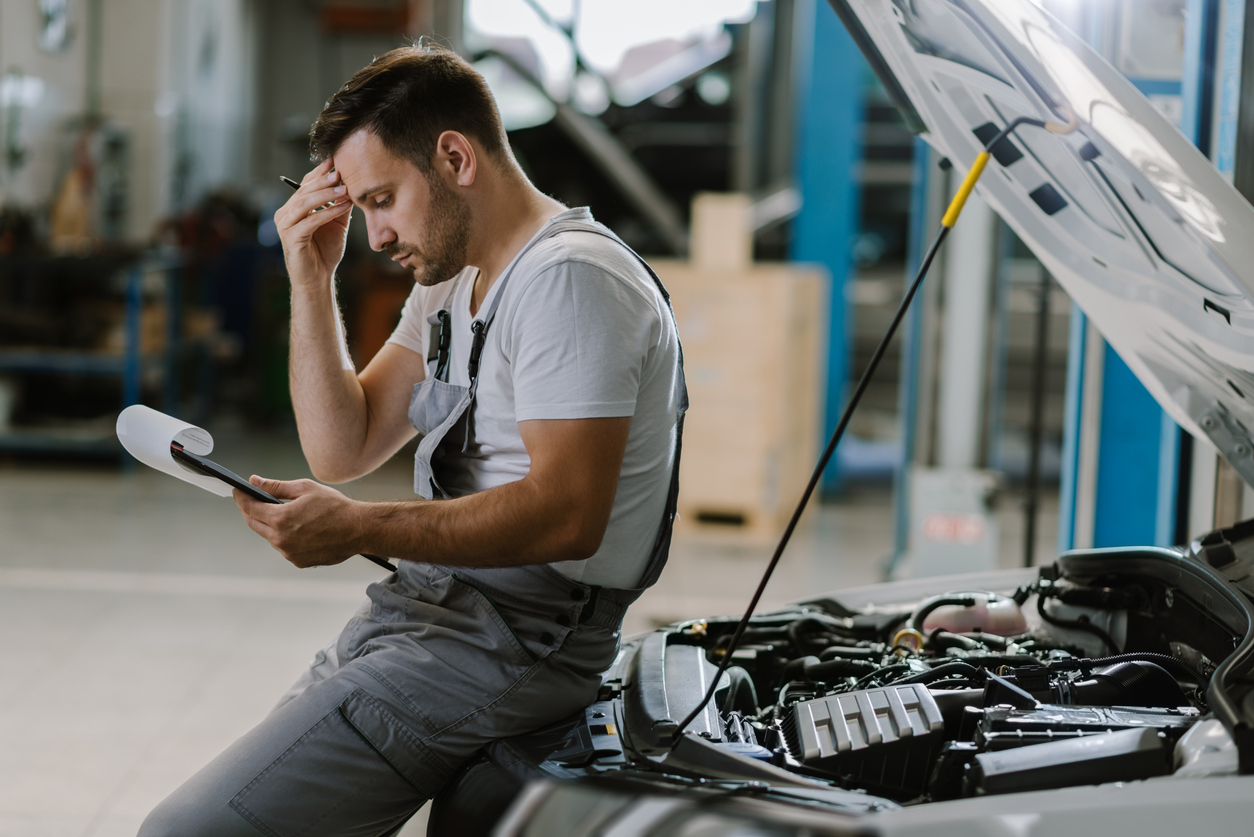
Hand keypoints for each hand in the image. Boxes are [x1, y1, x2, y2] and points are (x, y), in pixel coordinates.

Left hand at [233, 476, 362, 567]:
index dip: (241, 498)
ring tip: (285, 514)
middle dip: (251, 511)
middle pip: (254, 524)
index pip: (249, 507)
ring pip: (269, 536)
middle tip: (254, 500)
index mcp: (281, 518)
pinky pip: (283, 547)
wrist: (358, 529)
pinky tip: (300, 528)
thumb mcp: (305, 489)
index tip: (237, 492)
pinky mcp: (298, 561)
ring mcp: (289, 553)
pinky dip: (285, 537)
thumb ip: (276, 486)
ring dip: (270, 525)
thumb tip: (255, 481)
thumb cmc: (336, 507)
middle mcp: (281, 539)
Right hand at [274, 158, 352, 290]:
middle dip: (323, 180)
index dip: (319, 172)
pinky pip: (310, 221)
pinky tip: (342, 207)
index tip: (335, 160)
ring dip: (325, 194)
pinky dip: (327, 212)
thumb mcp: (337, 223)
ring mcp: (286, 225)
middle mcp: (286, 213)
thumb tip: (351, 185)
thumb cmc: (326, 251)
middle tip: (340, 172)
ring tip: (344, 189)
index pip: (305, 184)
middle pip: (304, 191)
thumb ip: (340, 205)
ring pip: (304, 203)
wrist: (318, 278)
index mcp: (294, 208)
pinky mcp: (291, 238)